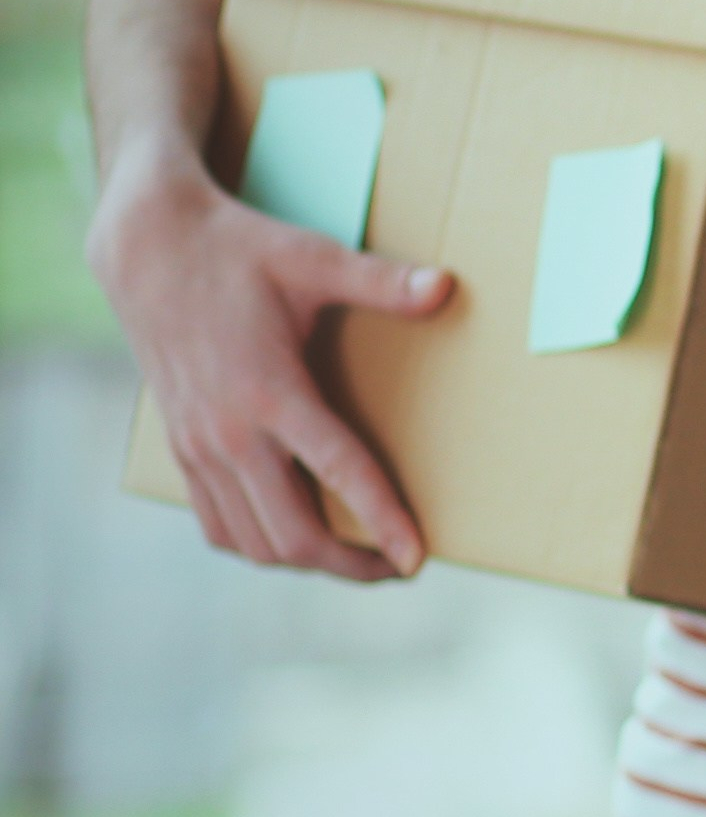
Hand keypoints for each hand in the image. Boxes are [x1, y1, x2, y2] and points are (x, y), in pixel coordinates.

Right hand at [86, 141, 449, 581]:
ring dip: (306, 561)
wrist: (148, 250)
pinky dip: (258, 543)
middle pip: (292, 533)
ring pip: (251, 540)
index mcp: (269, 391)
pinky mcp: (180, 449)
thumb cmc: (239, 251)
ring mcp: (198, 447)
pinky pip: (216, 523)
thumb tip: (447, 287)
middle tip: (401, 566)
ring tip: (360, 558)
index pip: (338, 474)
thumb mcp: (313, 258)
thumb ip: (382, 281)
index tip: (417, 559)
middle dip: (351, 564)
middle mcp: (228, 433)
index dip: (382, 521)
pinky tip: (294, 535)